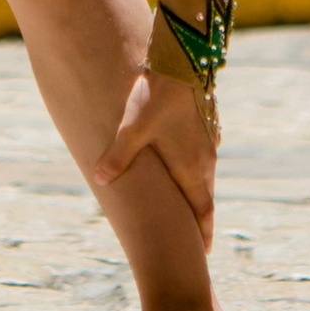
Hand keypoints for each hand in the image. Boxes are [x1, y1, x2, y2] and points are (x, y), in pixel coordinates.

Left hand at [92, 61, 215, 245]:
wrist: (183, 57)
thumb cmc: (158, 94)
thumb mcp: (132, 127)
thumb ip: (117, 156)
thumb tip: (100, 180)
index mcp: (191, 168)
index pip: (202, 211)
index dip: (204, 233)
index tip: (205, 253)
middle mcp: (205, 158)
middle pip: (205, 195)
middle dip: (200, 216)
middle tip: (195, 236)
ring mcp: (209, 139)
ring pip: (205, 173)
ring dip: (199, 189)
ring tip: (188, 201)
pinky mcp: (207, 121)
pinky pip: (204, 152)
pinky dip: (198, 165)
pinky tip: (186, 158)